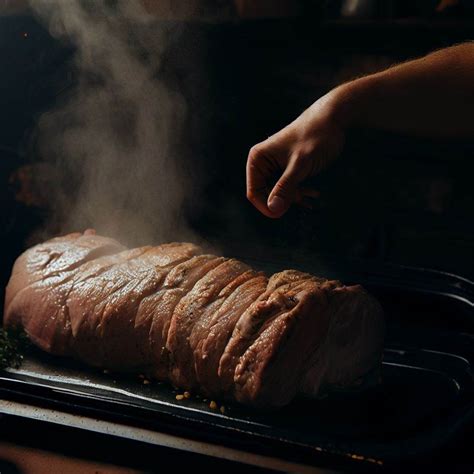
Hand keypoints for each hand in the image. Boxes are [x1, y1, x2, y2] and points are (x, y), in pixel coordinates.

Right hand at [246, 91, 345, 217]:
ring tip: (311, 195)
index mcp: (258, 159)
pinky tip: (313, 194)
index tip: (283, 212)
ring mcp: (275, 167)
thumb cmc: (314, 137)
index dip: (267, 205)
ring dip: (294, 198)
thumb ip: (285, 187)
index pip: (254, 192)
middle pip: (266, 195)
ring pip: (279, 193)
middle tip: (303, 200)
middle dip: (284, 201)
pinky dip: (300, 193)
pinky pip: (289, 188)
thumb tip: (273, 209)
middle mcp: (263, 163)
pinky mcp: (287, 169)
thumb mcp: (300, 165)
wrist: (332, 120)